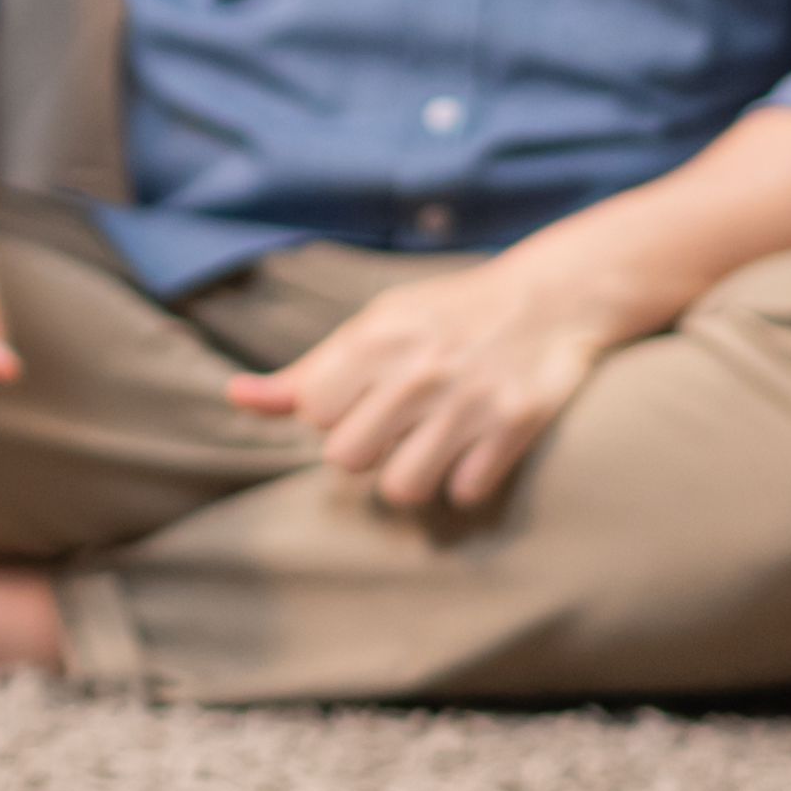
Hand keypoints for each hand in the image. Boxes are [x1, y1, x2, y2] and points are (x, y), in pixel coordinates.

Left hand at [230, 255, 648, 513]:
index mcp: (377, 337)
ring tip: (431, 447)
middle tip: (399, 426)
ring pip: (402, 488)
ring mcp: (468, 400)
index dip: (336, 415)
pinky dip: (466, 481)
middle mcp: (418, 369)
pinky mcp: (514, 426)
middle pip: (348, 458)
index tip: (364, 400)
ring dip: (414, 477)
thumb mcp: (376, 325)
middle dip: (370, 450)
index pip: (314, 414)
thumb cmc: (448, 315)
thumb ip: (307, 371)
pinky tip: (473, 451)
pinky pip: (464, 492)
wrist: (553, 297)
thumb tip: (236, 398)